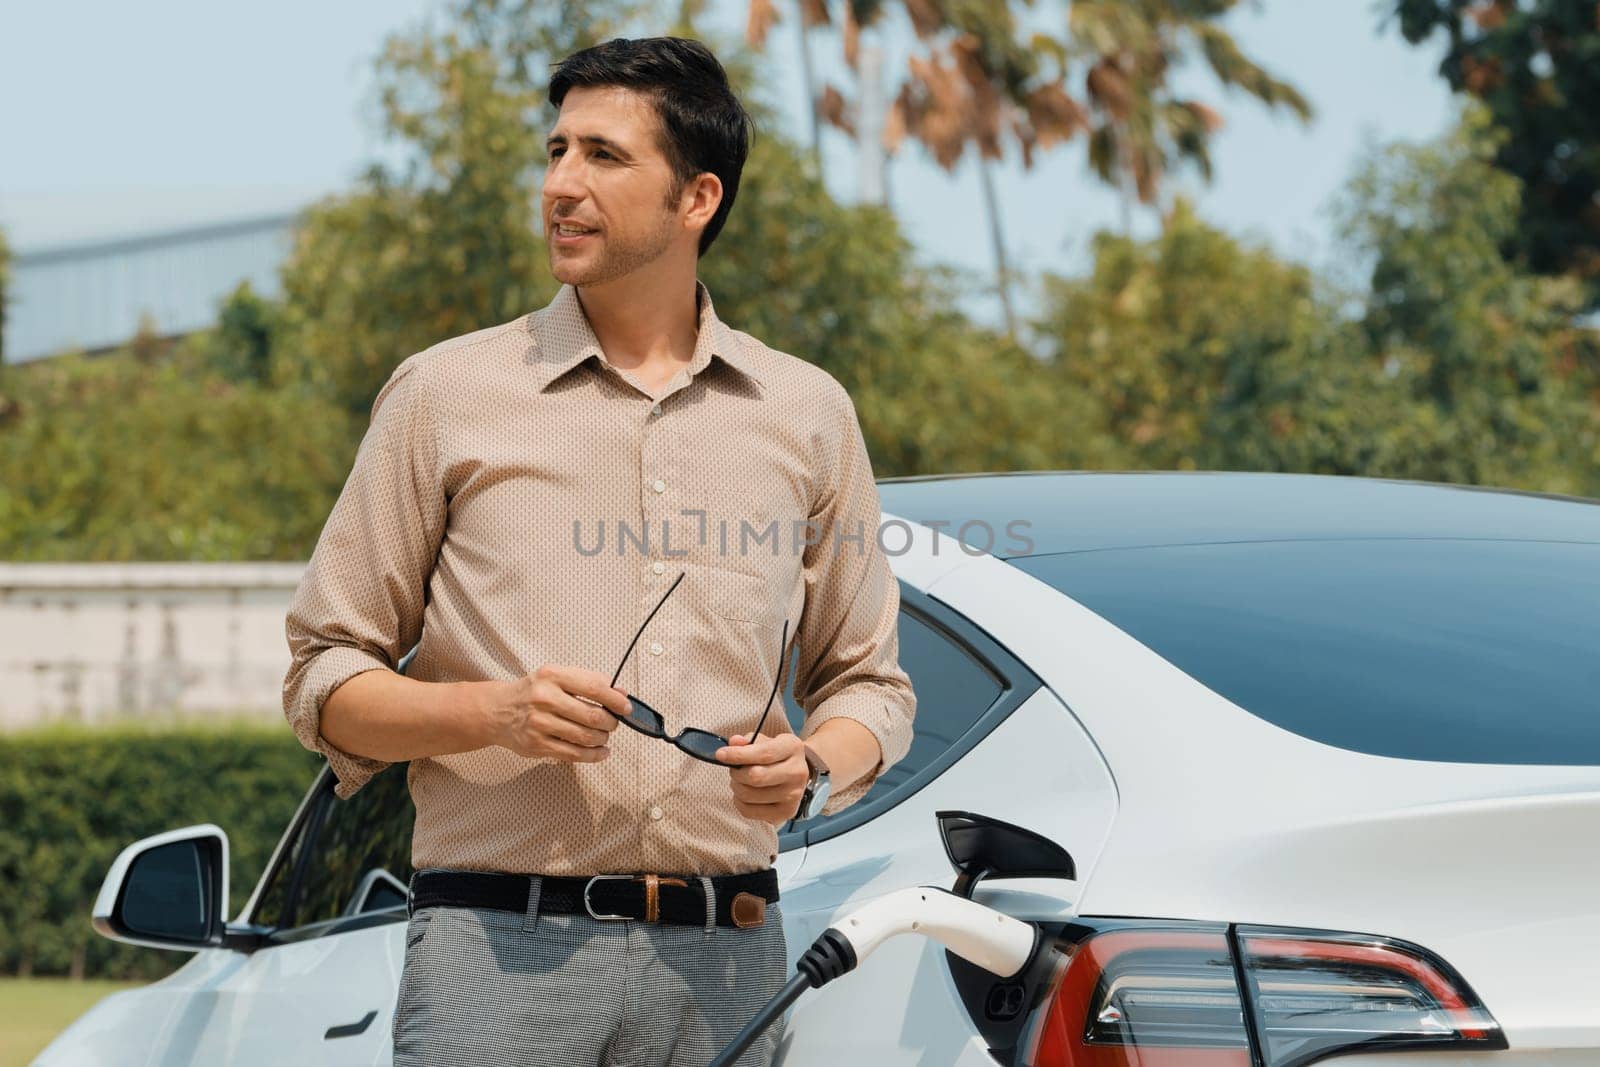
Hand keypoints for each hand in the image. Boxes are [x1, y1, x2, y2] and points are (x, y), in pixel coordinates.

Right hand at [484, 664, 629, 762]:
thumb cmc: (535, 692)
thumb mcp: (558, 677)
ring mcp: (539, 723)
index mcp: (553, 676)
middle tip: (612, 724)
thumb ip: (590, 682)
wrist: (498, 711)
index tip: (626, 707)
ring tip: (603, 736)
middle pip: (592, 716)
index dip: (616, 700)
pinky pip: (574, 754)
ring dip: (602, 739)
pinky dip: (593, 755)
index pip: (594, 688)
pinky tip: (601, 752)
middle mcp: (545, 698)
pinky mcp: (537, 745)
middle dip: (610, 723)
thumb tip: (622, 694)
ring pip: (585, 737)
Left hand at [716, 733, 808, 825]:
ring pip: (749, 795)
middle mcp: (797, 772)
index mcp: (793, 748)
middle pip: (755, 776)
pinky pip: (749, 811)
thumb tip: (734, 742)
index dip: (738, 755)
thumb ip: (748, 740)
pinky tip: (744, 794)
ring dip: (737, 787)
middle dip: (737, 773)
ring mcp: (793, 796)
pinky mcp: (785, 813)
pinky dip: (739, 802)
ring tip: (740, 781)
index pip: (763, 754)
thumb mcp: (765, 741)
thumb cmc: (776, 755)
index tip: (720, 754)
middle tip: (735, 770)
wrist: (796, 774)